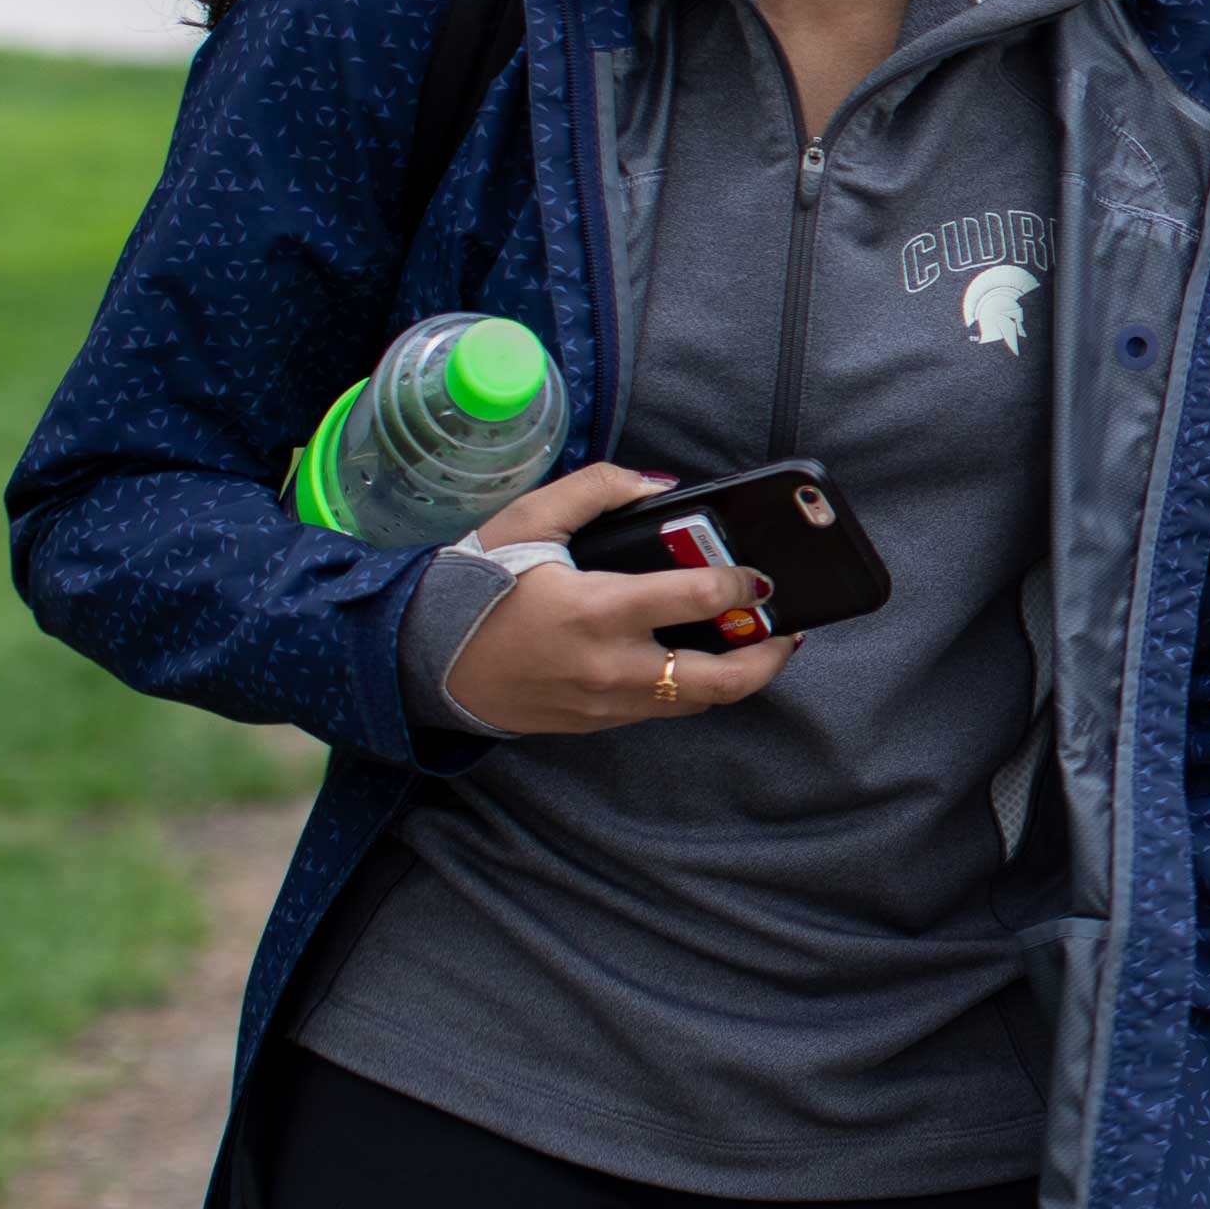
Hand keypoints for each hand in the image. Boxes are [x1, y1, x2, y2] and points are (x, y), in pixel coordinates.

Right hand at [435, 464, 797, 734]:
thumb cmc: (473, 585)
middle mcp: (610, 666)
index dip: (742, 584)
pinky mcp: (595, 723)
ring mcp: (604, 704)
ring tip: (757, 644)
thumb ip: (596, 491)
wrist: (420, 658)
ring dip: (737, 676)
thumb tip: (658, 484)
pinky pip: (661, 710)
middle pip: (719, 680)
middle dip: (769, 658)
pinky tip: (699, 657)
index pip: (697, 598)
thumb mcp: (527, 521)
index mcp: (597, 610)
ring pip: (696, 702)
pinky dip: (691, 687)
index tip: (762, 576)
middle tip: (789, 630)